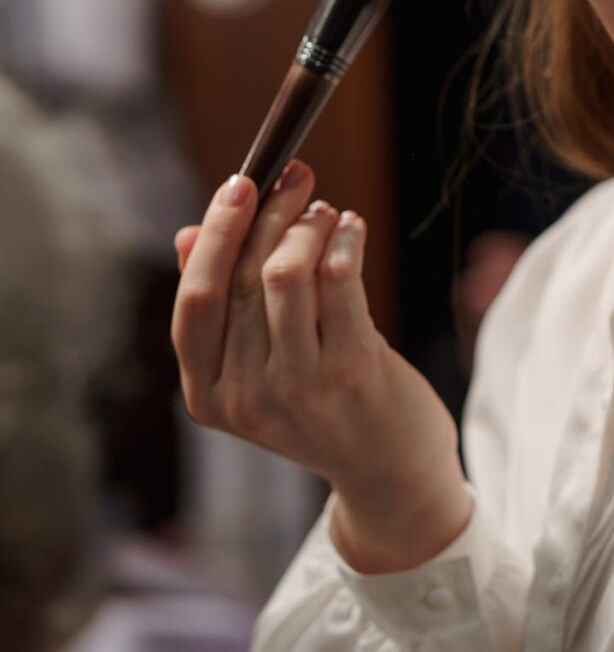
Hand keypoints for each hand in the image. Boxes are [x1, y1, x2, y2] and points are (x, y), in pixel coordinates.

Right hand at [171, 161, 471, 572]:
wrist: (389, 472)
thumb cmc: (320, 407)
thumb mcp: (258, 369)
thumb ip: (221, 308)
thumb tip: (186, 236)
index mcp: (210, 396)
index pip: (195, 302)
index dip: (215, 236)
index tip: (239, 184)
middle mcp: (248, 397)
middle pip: (243, 277)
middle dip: (270, 212)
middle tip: (295, 178)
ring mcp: (300, 388)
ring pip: (287, 271)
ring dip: (310, 225)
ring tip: (327, 213)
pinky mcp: (353, 372)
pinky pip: (338, 278)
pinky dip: (344, 239)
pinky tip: (351, 229)